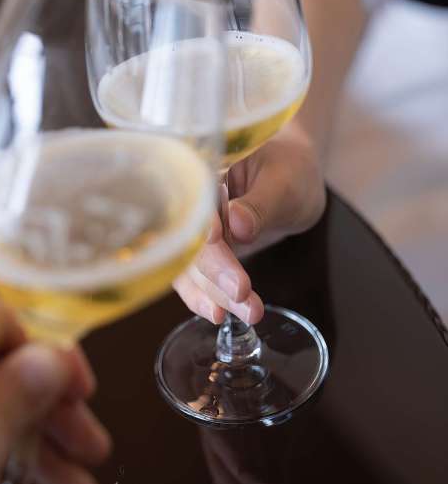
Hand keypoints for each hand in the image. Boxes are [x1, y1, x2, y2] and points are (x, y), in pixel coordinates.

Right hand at [174, 125, 324, 322]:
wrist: (294, 178)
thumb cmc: (290, 168)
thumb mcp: (284, 182)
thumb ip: (261, 204)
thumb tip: (238, 224)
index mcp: (204, 172)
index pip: (195, 204)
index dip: (200, 227)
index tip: (217, 242)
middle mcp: (191, 202)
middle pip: (189, 241)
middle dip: (214, 271)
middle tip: (243, 293)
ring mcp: (197, 229)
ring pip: (191, 267)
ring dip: (215, 294)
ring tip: (250, 312)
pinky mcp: (207, 251)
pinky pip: (197, 278)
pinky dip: (207, 298)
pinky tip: (220, 314)